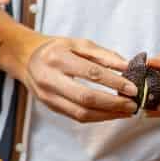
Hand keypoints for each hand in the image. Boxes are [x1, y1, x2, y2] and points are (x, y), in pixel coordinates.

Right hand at [22, 37, 138, 121]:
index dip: (114, 82)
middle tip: (132, 104)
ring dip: (108, 115)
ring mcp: (48, 96)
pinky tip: (111, 113)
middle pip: (86, 98)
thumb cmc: (55, 49)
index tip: (132, 88)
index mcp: (58, 58)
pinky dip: (97, 117)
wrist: (26, 59)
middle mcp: (50, 79)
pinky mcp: (50, 107)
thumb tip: (128, 67)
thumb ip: (104, 55)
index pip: (91, 73)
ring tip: (126, 112)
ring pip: (82, 113)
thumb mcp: (78, 43)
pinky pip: (77, 117)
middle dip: (113, 103)